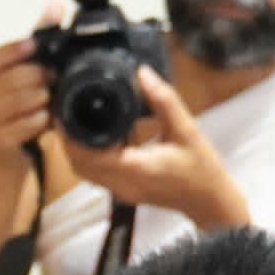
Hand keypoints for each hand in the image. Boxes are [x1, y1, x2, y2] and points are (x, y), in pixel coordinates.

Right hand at [0, 14, 63, 156]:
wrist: (3, 150)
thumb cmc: (10, 102)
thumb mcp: (19, 69)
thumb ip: (35, 37)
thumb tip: (55, 5)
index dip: (11, 51)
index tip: (33, 44)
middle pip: (5, 82)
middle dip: (34, 76)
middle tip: (51, 75)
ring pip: (14, 103)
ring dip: (37, 97)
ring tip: (49, 95)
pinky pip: (22, 126)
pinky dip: (38, 120)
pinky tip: (46, 116)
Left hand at [60, 67, 249, 227]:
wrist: (209, 201)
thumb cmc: (202, 167)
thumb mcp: (187, 129)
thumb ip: (164, 101)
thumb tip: (142, 73)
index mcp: (134, 169)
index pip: (89, 155)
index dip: (71, 135)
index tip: (65, 110)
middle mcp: (120, 184)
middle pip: (78, 164)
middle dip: (68, 139)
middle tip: (66, 110)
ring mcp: (119, 191)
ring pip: (83, 171)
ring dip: (76, 149)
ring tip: (76, 120)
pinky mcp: (121, 191)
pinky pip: (94, 174)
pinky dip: (88, 156)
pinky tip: (95, 135)